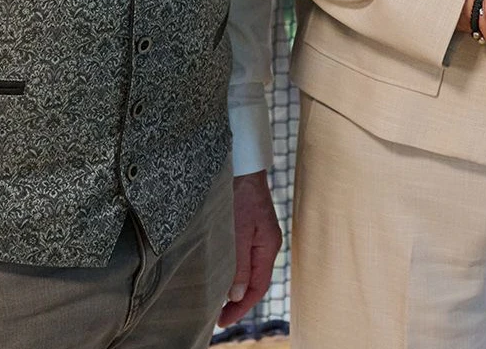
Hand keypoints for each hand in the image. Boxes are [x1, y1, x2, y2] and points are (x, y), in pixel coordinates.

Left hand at [218, 171, 280, 327]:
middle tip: (218, 318)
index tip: (223, 320)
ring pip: (248, 271)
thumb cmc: (239, 195)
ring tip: (217, 303)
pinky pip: (244, 259)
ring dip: (235, 289)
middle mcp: (266, 245)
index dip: (242, 307)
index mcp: (268, 247)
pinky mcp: (249, 230)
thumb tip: (237, 295)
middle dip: (238, 302)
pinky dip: (234, 273)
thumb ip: (238, 264)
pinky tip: (222, 277)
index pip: (257, 286)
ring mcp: (259, 237)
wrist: (241, 166)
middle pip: (255, 282)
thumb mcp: (236, 232)